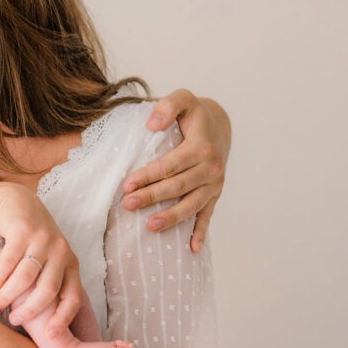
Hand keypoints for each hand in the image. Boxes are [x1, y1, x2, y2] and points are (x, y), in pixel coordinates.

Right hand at [0, 182, 81, 335]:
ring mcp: (42, 239)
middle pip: (47, 290)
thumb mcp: (49, 259)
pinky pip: (8, 262)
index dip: (62, 318)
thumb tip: (47, 323)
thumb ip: (50, 282)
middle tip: (14, 321)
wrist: (17, 203)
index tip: (48, 335)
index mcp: (71, 262)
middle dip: (30, 310)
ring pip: (25, 278)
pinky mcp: (23, 231)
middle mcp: (61, 251)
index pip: (73, 297)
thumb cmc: (32, 240)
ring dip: (8, 296)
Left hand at [122, 89, 230, 251]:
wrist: (219, 125)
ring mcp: (214, 184)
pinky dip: (201, 232)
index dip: (149, 175)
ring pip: (192, 205)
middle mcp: (210, 168)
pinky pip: (208, 215)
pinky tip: (192, 249)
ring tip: (150, 226)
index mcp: (200, 146)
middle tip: (128, 205)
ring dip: (172, 218)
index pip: (170, 165)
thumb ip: (167, 106)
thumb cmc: (193, 113)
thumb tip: (150, 124)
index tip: (127, 184)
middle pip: (178, 187)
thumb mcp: (183, 99)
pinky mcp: (215, 194)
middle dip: (152, 197)